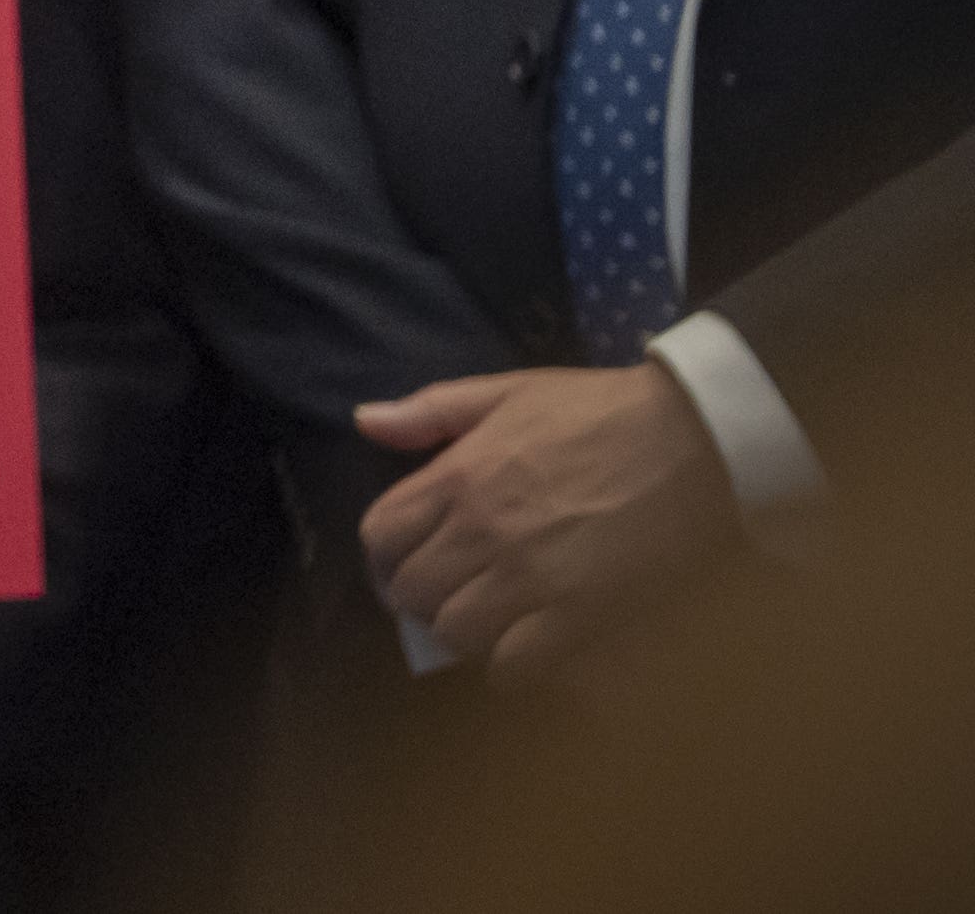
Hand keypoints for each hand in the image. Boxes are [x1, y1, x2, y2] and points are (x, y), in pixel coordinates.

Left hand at [355, 362, 733, 672]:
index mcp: (457, 476)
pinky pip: (517, 664)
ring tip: (488, 621)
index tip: (406, 558)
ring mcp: (528, 577)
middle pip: (413, 590)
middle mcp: (481, 531)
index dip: (386, 552)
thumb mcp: (507, 392)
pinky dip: (511, 667)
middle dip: (422, 596)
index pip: (381, 533)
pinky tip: (525, 650)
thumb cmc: (601, 412)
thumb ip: (430, 411)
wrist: (695, 442)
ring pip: (457, 632)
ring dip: (464, 633)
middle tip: (451, 593)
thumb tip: (364, 420)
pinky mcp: (579, 614)